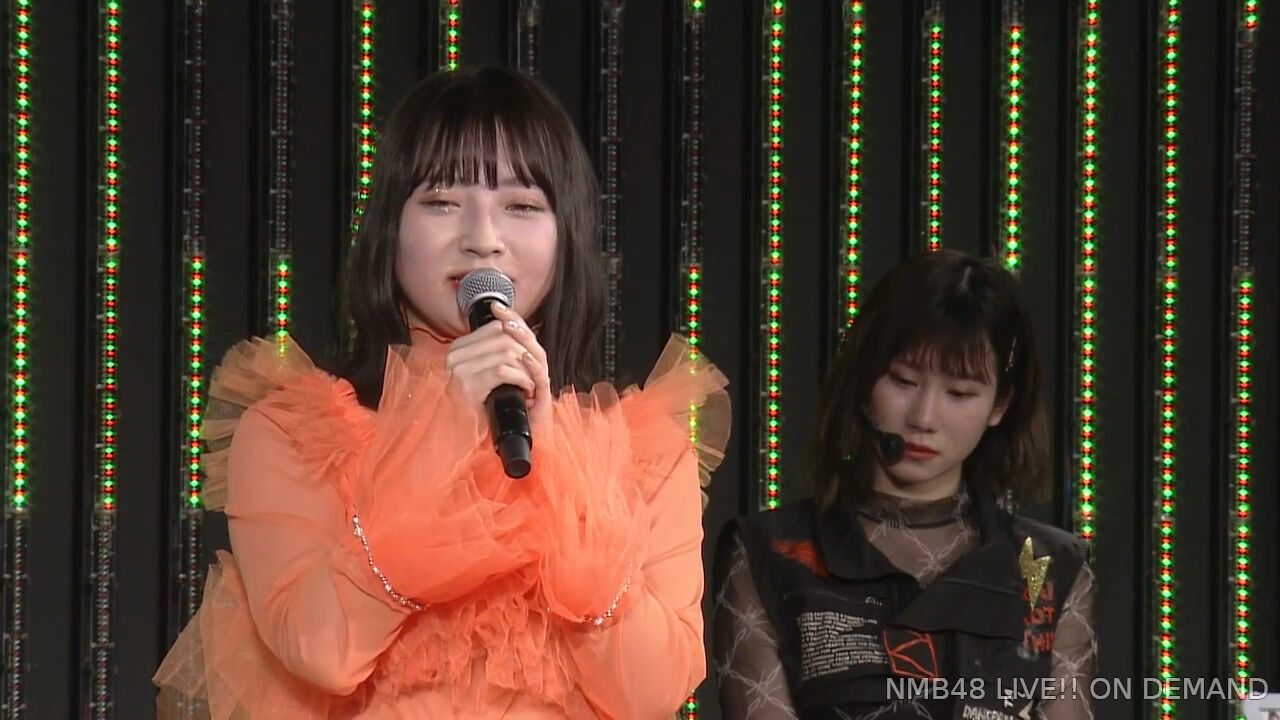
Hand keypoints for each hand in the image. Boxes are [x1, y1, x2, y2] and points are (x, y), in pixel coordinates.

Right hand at [444, 302, 551, 435]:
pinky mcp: (467, 387)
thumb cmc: (483, 407)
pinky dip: (521, 379)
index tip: (529, 359)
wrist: (468, 439)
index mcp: (458, 348)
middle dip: (527, 353)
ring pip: (506, 351)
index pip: (497, 325)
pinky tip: (527, 390)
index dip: (521, 338)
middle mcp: (455, 356)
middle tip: (534, 374)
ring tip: (531, 384)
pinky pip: (503, 370)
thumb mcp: (491, 372)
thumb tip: (509, 317)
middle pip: (504, 335)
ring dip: (527, 368)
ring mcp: (459, 371)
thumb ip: (498, 347)